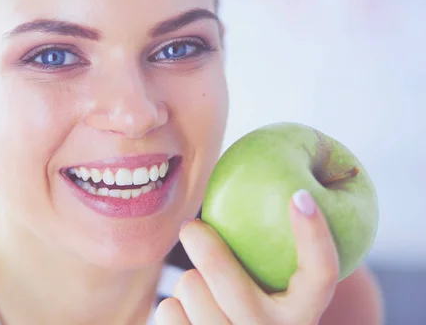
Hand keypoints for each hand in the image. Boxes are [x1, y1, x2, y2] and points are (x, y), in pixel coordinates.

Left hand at [155, 190, 339, 324]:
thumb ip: (275, 254)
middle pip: (226, 278)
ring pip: (191, 288)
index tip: (298, 195)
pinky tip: (187, 313)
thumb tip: (263, 179)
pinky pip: (169, 311)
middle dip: (203, 243)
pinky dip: (172, 305)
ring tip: (202, 289)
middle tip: (191, 226)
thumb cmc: (257, 307)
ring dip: (189, 281)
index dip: (314, 234)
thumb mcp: (278, 293)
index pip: (322, 273)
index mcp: (303, 315)